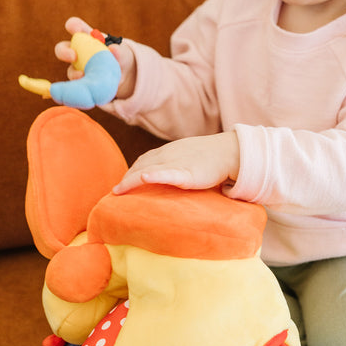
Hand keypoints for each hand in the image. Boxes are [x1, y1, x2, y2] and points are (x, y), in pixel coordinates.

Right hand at [55, 17, 136, 97]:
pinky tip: (87, 89)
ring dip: (74, 74)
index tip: (75, 29)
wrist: (124, 76)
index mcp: (87, 38)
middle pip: (62, 49)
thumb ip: (120, 51)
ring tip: (83, 77)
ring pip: (70, 70)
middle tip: (73, 56)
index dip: (73, 26)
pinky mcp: (82, 83)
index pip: (75, 27)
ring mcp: (78, 68)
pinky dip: (80, 88)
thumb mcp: (123, 53)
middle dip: (64, 52)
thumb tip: (114, 49)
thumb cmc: (121, 58)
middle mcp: (78, 52)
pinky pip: (77, 86)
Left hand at [113, 132, 239, 193]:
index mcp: (167, 152)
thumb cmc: (209, 158)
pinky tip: (145, 178)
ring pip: (148, 170)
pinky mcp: (187, 174)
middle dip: (126, 179)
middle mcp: (167, 156)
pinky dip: (155, 175)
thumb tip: (161, 177)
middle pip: (140, 166)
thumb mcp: (186, 157)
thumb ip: (173, 166)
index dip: (130, 173)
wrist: (229, 152)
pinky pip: (168, 173)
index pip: (143, 161)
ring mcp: (176, 164)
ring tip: (120, 191)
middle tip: (116, 193)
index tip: (121, 185)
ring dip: (131, 180)